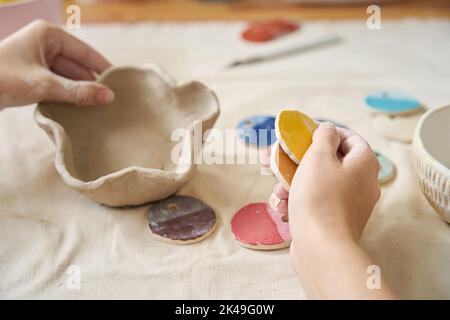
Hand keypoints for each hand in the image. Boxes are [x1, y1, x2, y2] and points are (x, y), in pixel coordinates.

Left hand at [0, 20, 113, 108]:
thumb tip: (109, 97)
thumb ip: (78, 91)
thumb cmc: (2, 79)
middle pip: (77, 65)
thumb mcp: (45, 85)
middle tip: (110, 102)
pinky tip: (78, 109)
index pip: (86, 52)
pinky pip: (57, 84)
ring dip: (79, 91)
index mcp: (49, 35)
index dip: (103, 68)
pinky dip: (67, 95)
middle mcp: (45, 44)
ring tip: (97, 108)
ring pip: (68, 76)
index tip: (120, 84)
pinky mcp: (32, 75)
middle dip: (91, 83)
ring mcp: (38, 60)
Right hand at [270, 123, 394, 298]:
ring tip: (278, 193)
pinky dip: (299, 202)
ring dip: (293, 184)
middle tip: (279, 161)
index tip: (304, 135)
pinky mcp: (336, 221)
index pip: (349, 137)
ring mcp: (350, 204)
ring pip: (318, 184)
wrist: (321, 247)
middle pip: (329, 162)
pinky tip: (282, 208)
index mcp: (364, 163)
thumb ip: (324, 136)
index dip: (326, 132)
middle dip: (299, 162)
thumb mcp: (318, 156)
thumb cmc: (320, 197)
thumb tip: (328, 129)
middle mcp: (362, 182)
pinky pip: (317, 203)